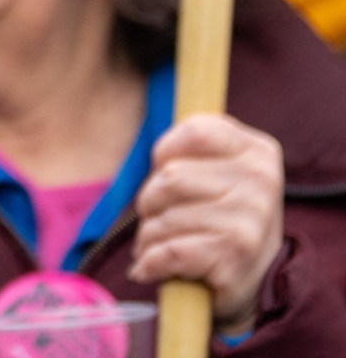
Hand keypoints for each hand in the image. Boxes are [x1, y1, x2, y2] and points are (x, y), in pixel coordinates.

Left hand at [129, 113, 284, 333]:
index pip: (195, 131)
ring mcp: (252, 221)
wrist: (252, 279)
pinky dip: (150, 262)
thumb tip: (157, 150)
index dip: (165, 151)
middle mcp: (262, 183)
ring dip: (148, 235)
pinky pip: (169, 251)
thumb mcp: (218, 168)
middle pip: (170, 176)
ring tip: (161, 244)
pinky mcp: (235, 257)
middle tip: (160, 216)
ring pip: (163, 217)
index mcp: (258, 151)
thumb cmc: (220, 213)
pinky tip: (151, 266)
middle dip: (150, 200)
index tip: (165, 169)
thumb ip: (192, 144)